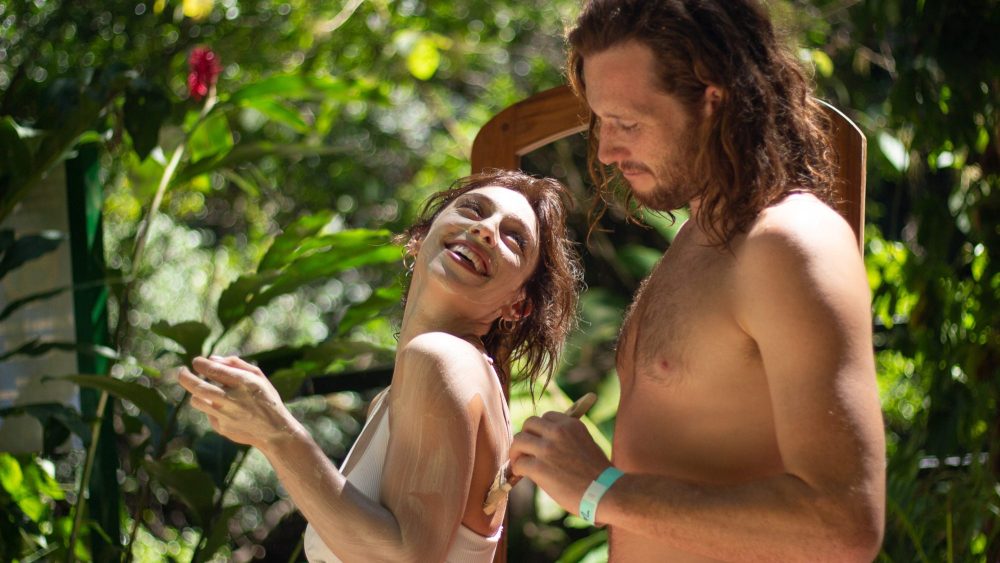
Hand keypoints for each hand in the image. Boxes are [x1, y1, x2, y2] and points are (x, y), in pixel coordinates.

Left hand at [177, 356, 296, 449]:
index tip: (197, 361)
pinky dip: (211, 408)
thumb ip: (236, 364)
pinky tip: (224, 409)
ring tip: (203, 390)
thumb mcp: (258, 376)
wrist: (274, 431)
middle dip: (184, 376)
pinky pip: (207, 414)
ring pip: (196, 400)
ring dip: (196, 393)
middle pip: (197, 387)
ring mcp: (225, 416)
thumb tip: (211, 358)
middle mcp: (232, 400)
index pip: (212, 369)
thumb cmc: (266, 398)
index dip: (200, 363)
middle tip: (181, 371)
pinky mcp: (220, 428)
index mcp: (243, 383)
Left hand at [509, 411, 610, 514]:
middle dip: (525, 437)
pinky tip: (521, 475)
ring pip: (519, 440)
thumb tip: (547, 444)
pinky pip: (519, 463)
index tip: (538, 441)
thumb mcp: (587, 444)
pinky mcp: (539, 467)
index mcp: (571, 424)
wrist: (607, 492)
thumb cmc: (599, 474)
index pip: (546, 417)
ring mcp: (547, 448)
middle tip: (524, 451)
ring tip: (519, 463)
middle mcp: (558, 432)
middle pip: (529, 424)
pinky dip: (516, 469)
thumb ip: (568, 439)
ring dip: (516, 452)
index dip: (539, 430)